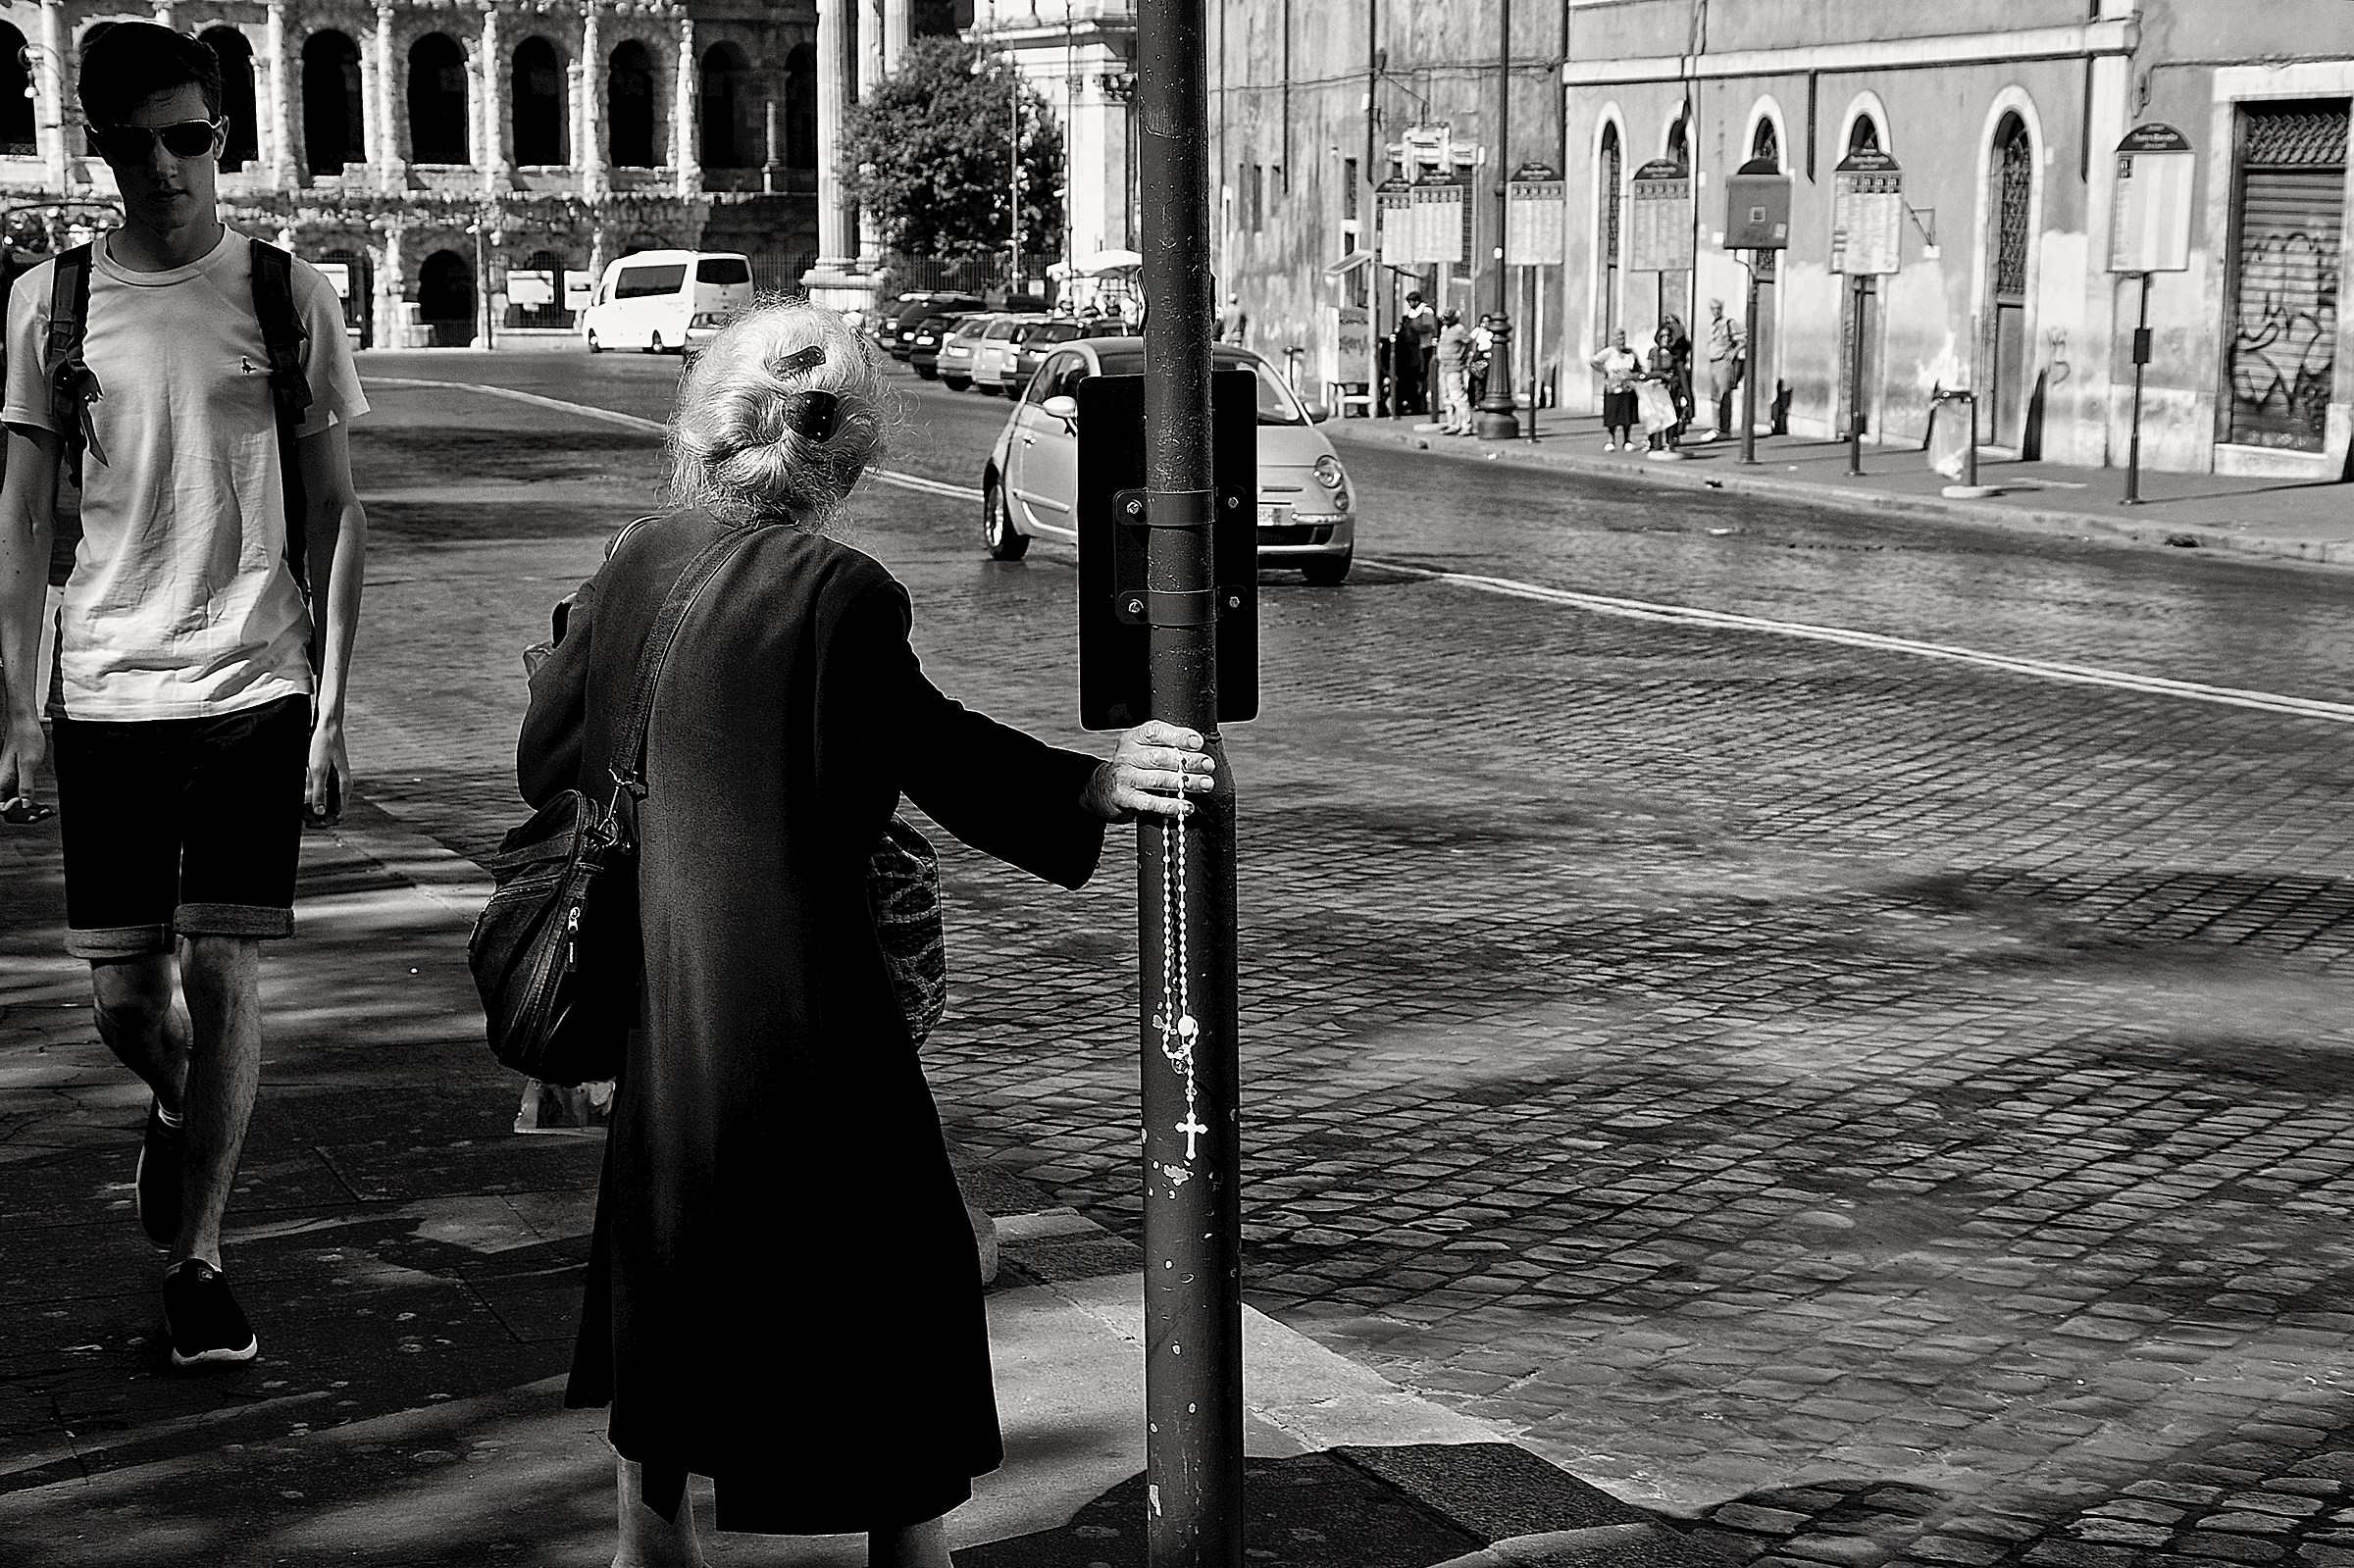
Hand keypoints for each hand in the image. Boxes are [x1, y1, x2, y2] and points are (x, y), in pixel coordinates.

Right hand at [1, 720, 45, 822]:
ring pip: (16, 805)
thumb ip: (25, 785)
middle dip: (24, 815)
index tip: (27, 808)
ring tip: (46, 811)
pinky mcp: (18, 779)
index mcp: (2, 780)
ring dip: (30, 811)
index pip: (1, 807)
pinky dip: (33, 804)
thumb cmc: (26, 739)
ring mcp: (10, 782)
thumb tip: (24, 804)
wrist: (26, 724)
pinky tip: (46, 807)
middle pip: (8, 810)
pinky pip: (21, 797)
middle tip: (42, 813)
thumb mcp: (28, 763)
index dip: (13, 812)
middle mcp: (3, 783)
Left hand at [305, 713, 347, 824]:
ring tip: (300, 807)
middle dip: (318, 816)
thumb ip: (319, 792)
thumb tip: (319, 813)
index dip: (324, 822)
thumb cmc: (323, 746)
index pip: (339, 815)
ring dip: (315, 808)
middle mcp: (343, 786)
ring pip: (329, 803)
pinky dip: (315, 798)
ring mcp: (338, 782)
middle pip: (334, 811)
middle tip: (301, 815)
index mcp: (344, 787)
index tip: (309, 822)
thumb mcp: (317, 769)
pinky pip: (325, 793)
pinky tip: (304, 796)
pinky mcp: (332, 776)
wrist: (328, 727)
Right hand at [1082, 721, 1213, 822]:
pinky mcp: (1124, 798)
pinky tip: (1187, 806)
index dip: (1178, 736)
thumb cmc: (1134, 768)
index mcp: (1134, 738)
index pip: (1155, 732)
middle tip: (1208, 766)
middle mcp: (1127, 755)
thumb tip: (1199, 751)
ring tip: (1205, 785)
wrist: (1102, 790)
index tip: (1198, 743)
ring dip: (1185, 783)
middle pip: (1161, 756)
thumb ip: (1165, 746)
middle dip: (1188, 761)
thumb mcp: (1142, 749)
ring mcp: (1125, 777)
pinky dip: (1171, 806)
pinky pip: (1151, 802)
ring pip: (1158, 779)